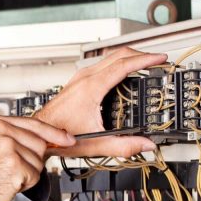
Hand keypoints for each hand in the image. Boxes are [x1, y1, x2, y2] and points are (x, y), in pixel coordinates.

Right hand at [0, 115, 73, 200]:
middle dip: (30, 160)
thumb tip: (38, 140)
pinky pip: (34, 176)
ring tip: (2, 177)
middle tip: (8, 170)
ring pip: (38, 160)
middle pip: (39, 142)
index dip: (52, 133)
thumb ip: (7, 138)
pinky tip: (5, 185)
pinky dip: (24, 185)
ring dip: (26, 174)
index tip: (65, 138)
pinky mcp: (15, 165)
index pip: (32, 123)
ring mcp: (7, 146)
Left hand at [34, 47, 166, 157]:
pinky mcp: (78, 82)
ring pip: (109, 57)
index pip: (124, 65)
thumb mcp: (96, 144)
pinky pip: (102, 64)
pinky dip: (117, 64)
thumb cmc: (59, 135)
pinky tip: (123, 73)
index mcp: (91, 88)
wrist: (40, 133)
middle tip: (157, 59)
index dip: (146, 60)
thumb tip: (145, 144)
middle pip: (118, 54)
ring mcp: (80, 78)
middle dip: (141, 54)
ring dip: (129, 58)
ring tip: (144, 64)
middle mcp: (85, 78)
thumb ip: (123, 146)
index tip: (160, 58)